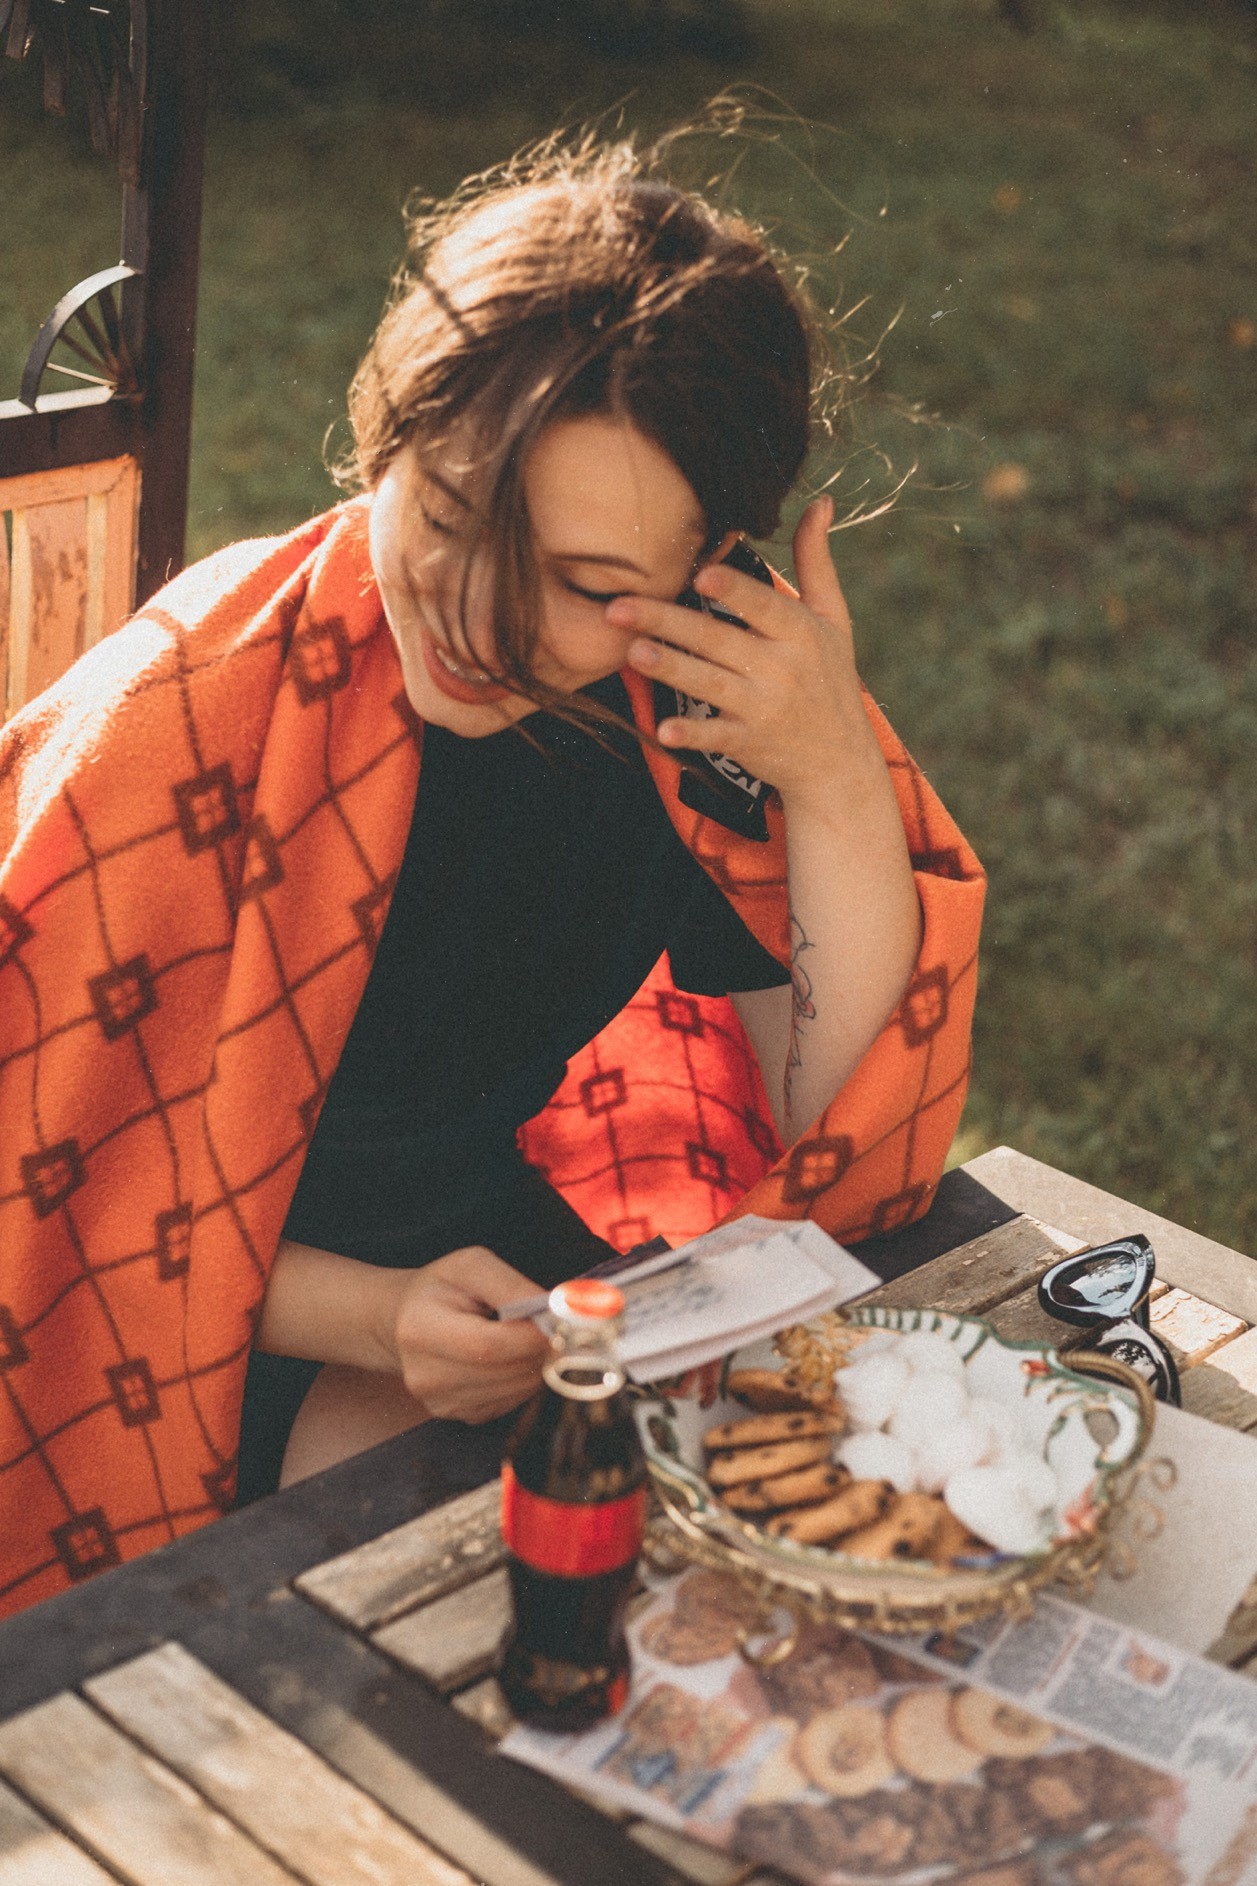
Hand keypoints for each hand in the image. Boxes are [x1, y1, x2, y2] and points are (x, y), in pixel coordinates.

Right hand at [392, 1246, 548, 1422]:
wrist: (402, 1322)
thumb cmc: (439, 1289)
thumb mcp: (469, 1266)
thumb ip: (508, 1284)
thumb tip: (551, 1309)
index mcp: (420, 1329)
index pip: (487, 1345)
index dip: (530, 1336)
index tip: (557, 1321)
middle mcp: (425, 1375)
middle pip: (504, 1371)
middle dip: (538, 1349)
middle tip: (551, 1327)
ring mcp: (440, 1402)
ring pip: (514, 1391)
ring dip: (534, 1365)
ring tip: (525, 1338)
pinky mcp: (457, 1415)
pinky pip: (509, 1403)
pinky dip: (521, 1381)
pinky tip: (510, 1358)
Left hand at [611, 497, 881, 819]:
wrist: (840, 761)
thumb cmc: (830, 678)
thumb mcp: (835, 619)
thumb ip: (816, 562)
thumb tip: (821, 502)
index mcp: (801, 632)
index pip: (764, 606)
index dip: (734, 591)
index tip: (701, 574)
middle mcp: (783, 669)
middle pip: (718, 640)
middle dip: (667, 622)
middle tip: (618, 606)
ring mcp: (764, 709)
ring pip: (709, 684)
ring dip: (669, 667)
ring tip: (631, 651)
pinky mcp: (748, 744)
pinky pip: (716, 737)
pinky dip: (691, 735)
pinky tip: (662, 730)